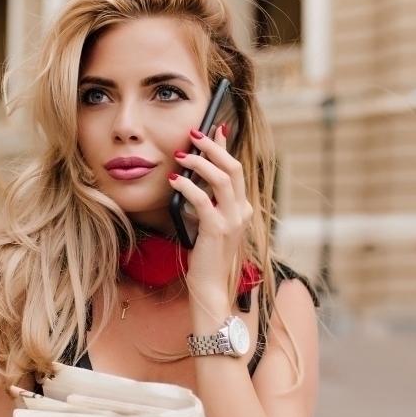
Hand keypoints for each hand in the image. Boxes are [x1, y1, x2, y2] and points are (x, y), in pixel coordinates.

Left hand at [169, 125, 252, 303]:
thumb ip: (204, 202)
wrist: (211, 288)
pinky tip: (173, 180)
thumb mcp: (207, 224)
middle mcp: (241, 211)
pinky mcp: (217, 230)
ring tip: (182, 154)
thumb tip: (188, 178)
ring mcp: (232, 220)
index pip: (236, 169)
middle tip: (194, 133)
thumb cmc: (206, 258)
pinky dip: (187, 186)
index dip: (224, 147)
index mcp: (242, 209)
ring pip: (222, 178)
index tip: (214, 128)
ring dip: (200, 162)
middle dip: (213, 146)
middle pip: (233, 167)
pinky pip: (202, 199)